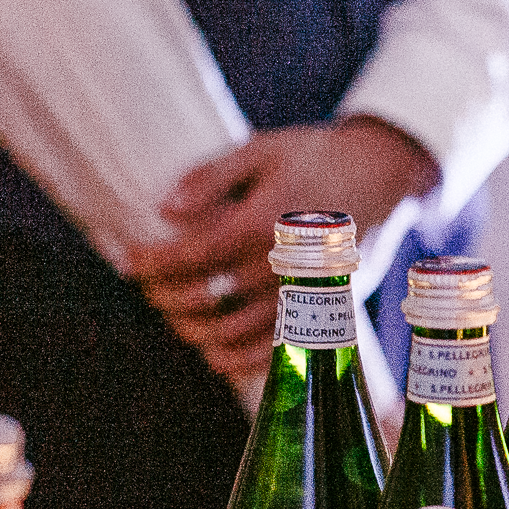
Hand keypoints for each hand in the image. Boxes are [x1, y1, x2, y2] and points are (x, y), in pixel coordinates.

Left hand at [127, 117, 438, 382]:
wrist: (381, 175)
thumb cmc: (314, 157)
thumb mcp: (261, 149)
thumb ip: (211, 178)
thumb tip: (164, 210)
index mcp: (267, 221)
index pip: (195, 254)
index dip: (154, 262)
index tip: (127, 260)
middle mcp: (283, 264)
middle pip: (206, 298)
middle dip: (164, 295)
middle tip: (147, 283)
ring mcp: (303, 293)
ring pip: (231, 331)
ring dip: (191, 327)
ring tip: (174, 312)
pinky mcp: (319, 310)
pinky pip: (270, 352)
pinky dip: (234, 359)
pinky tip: (211, 349)